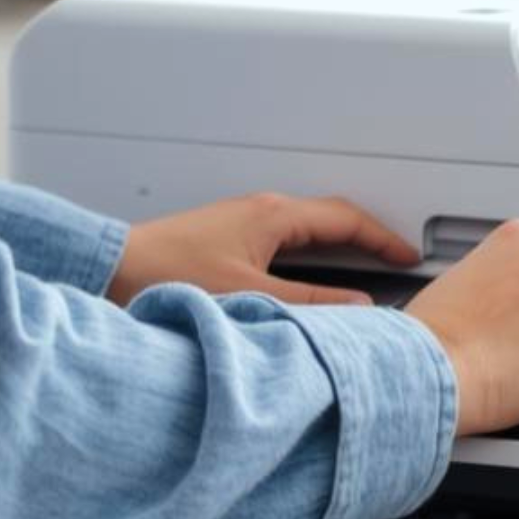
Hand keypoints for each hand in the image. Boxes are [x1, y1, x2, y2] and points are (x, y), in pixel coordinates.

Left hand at [106, 193, 419, 306]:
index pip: (347, 218)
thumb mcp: (252, 297)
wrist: (112, 269)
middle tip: (394, 257)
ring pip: (309, 226)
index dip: (383, 238)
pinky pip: (287, 236)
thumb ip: (311, 306)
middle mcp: (261, 210)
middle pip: (331, 216)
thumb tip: (357, 308)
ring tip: (363, 267)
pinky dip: (313, 253)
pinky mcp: (229, 235)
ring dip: (339, 243)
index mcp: (274, 215)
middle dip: (368, 235)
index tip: (407, 255)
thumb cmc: (166, 275)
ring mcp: (244, 220)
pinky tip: (310, 278)